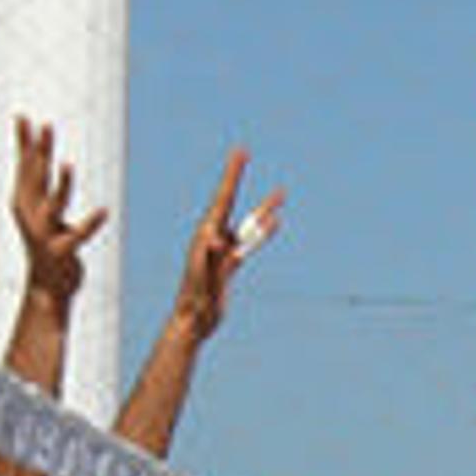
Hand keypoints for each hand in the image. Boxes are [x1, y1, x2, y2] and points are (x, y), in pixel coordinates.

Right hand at [9, 115, 109, 303]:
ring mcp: (44, 233)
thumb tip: (34, 149)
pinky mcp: (61, 252)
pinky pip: (78, 235)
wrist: (46, 287)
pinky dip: (90, 223)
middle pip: (37, 176)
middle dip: (41, 150)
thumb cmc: (45, 241)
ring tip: (69, 164)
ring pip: (54, 203)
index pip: (24, 165)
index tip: (22, 115)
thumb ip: (36, 178)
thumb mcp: (38, 207)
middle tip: (47, 124)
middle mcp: (31, 214)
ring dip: (62, 184)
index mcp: (24, 202)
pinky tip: (105, 211)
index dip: (24, 141)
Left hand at [174, 145, 281, 337]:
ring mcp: (224, 250)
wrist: (193, 322)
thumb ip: (209, 258)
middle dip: (238, 177)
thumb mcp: (201, 279)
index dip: (232, 175)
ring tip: (282, 193)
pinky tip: (276, 222)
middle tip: (243, 153)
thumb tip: (215, 239)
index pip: (223, 198)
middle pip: (230, 201)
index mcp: (207, 235)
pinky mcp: (230, 263)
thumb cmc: (194, 301)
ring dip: (264, 207)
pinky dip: (265, 231)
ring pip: (248, 222)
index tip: (240, 154)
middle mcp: (214, 237)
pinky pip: (251, 242)